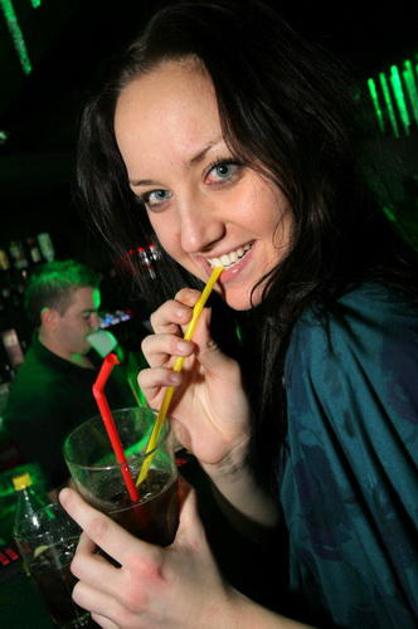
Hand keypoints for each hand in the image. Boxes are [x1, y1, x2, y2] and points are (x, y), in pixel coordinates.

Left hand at [59, 486, 233, 628]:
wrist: (215, 625)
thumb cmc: (206, 580)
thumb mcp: (197, 539)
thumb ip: (186, 506)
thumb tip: (181, 480)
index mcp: (145, 563)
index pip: (100, 531)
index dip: (79, 510)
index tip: (66, 494)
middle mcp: (128, 591)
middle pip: (80, 564)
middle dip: (83, 545)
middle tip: (97, 537)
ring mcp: (123, 616)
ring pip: (80, 592)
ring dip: (86, 574)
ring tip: (102, 563)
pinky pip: (93, 613)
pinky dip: (96, 596)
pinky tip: (111, 586)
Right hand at [138, 288, 249, 472]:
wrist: (230, 441)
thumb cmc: (233, 403)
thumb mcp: (228, 371)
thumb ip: (211, 344)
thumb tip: (203, 310)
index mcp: (197, 342)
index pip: (182, 312)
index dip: (183, 300)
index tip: (194, 297)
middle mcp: (178, 354)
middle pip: (159, 323)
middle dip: (168, 314)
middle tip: (184, 317)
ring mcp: (165, 373)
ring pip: (149, 346)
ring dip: (165, 343)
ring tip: (187, 351)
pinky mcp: (156, 395)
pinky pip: (146, 377)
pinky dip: (159, 374)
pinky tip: (177, 380)